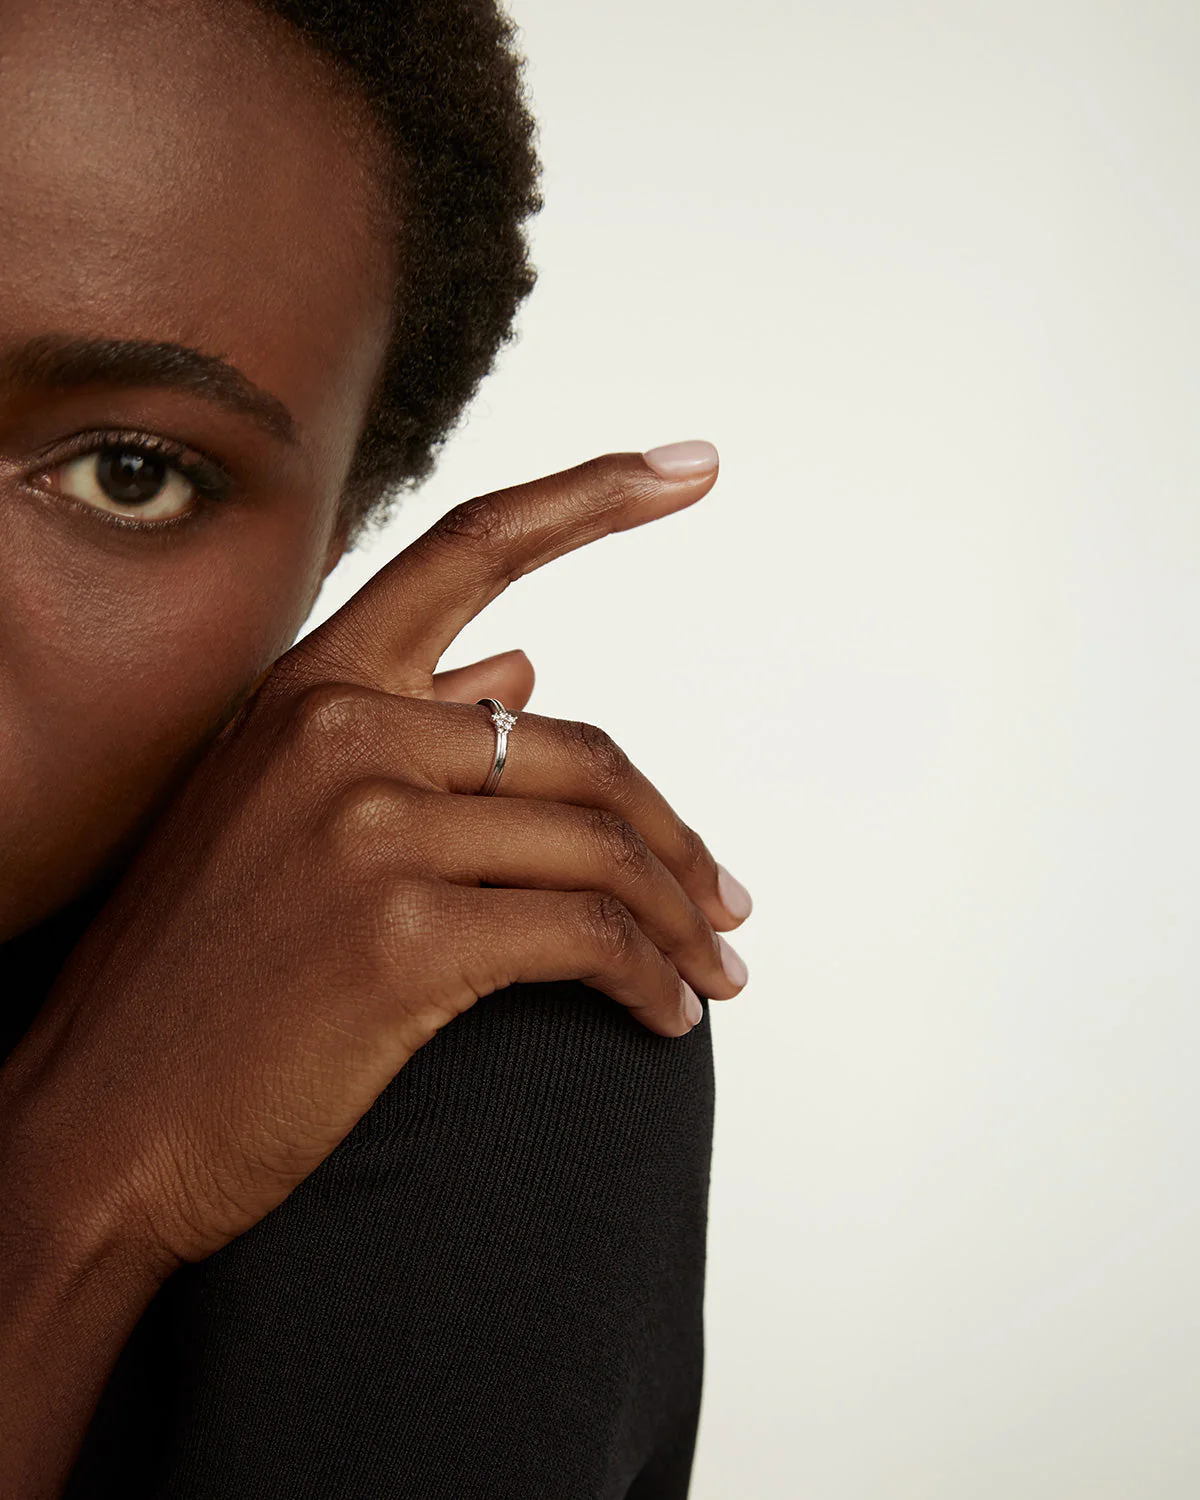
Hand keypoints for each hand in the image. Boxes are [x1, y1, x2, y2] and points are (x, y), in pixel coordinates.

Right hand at [0, 445, 750, 1277]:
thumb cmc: (193, 979)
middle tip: (726, 904)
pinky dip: (651, 976)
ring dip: (682, 916)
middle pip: (586, 748)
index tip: (695, 465)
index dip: (596, 496)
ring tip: (713, 968)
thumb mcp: (272, 813)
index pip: (472, 549)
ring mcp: (369, 828)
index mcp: (311, 689)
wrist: (98, 1126)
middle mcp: (342, 732)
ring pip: (603, 844)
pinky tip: (666, 1014)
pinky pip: (588, 934)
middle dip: (678, 838)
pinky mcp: (401, 937)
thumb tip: (521, 662)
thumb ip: (401, 723)